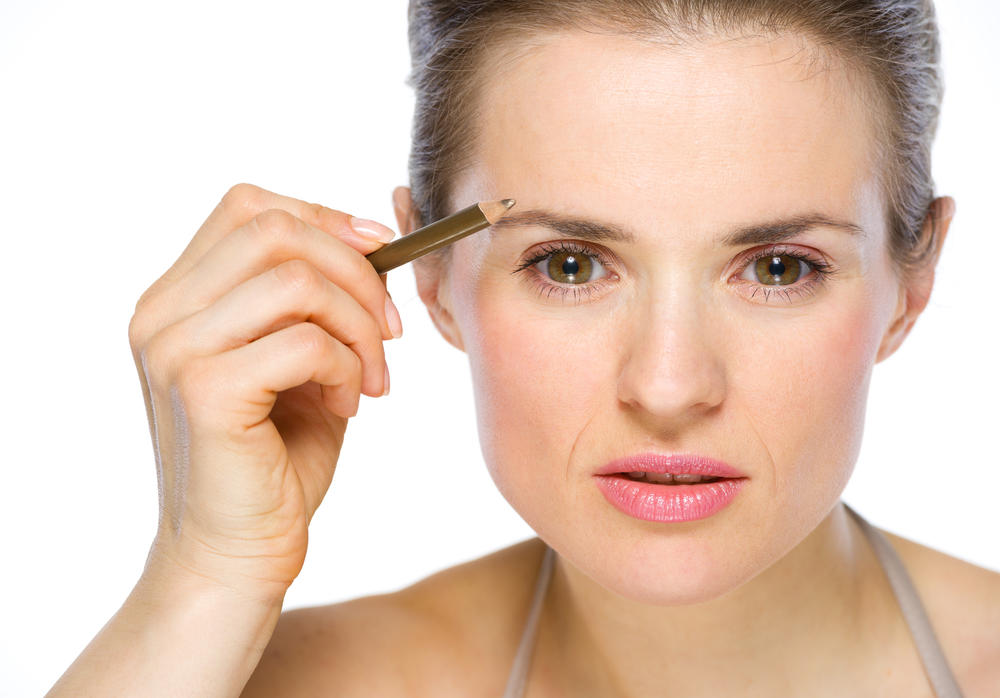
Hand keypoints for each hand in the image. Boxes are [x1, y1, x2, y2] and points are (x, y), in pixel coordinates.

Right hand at [127, 182, 401, 599]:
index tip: (379, 253)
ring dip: (358, 326)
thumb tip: (373, 239)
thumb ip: (316, 300)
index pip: (250, 208)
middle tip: (389, 329)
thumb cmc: (273, 459)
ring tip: (371, 378)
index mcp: (177, 298)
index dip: (325, 219)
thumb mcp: (300, 359)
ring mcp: (174, 349)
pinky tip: (349, 406)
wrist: (236, 554)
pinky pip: (304, 341)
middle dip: (355, 271)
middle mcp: (161, 314)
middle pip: (273, 228)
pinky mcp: (203, 390)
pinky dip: (347, 367)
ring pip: (296, 280)